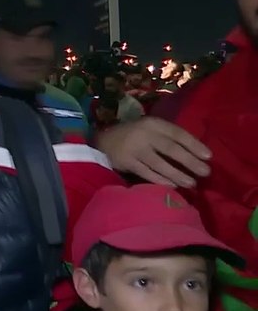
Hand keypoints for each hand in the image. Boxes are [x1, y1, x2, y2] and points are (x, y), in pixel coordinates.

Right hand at [94, 117, 210, 186]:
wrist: (102, 142)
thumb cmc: (133, 136)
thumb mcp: (149, 129)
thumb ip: (167, 137)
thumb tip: (195, 154)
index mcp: (153, 123)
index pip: (177, 133)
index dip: (194, 144)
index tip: (209, 156)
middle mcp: (144, 134)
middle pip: (171, 149)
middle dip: (190, 161)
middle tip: (205, 172)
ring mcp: (134, 149)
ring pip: (160, 164)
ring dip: (178, 175)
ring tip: (192, 183)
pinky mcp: (126, 162)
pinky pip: (147, 173)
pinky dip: (161, 180)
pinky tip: (172, 186)